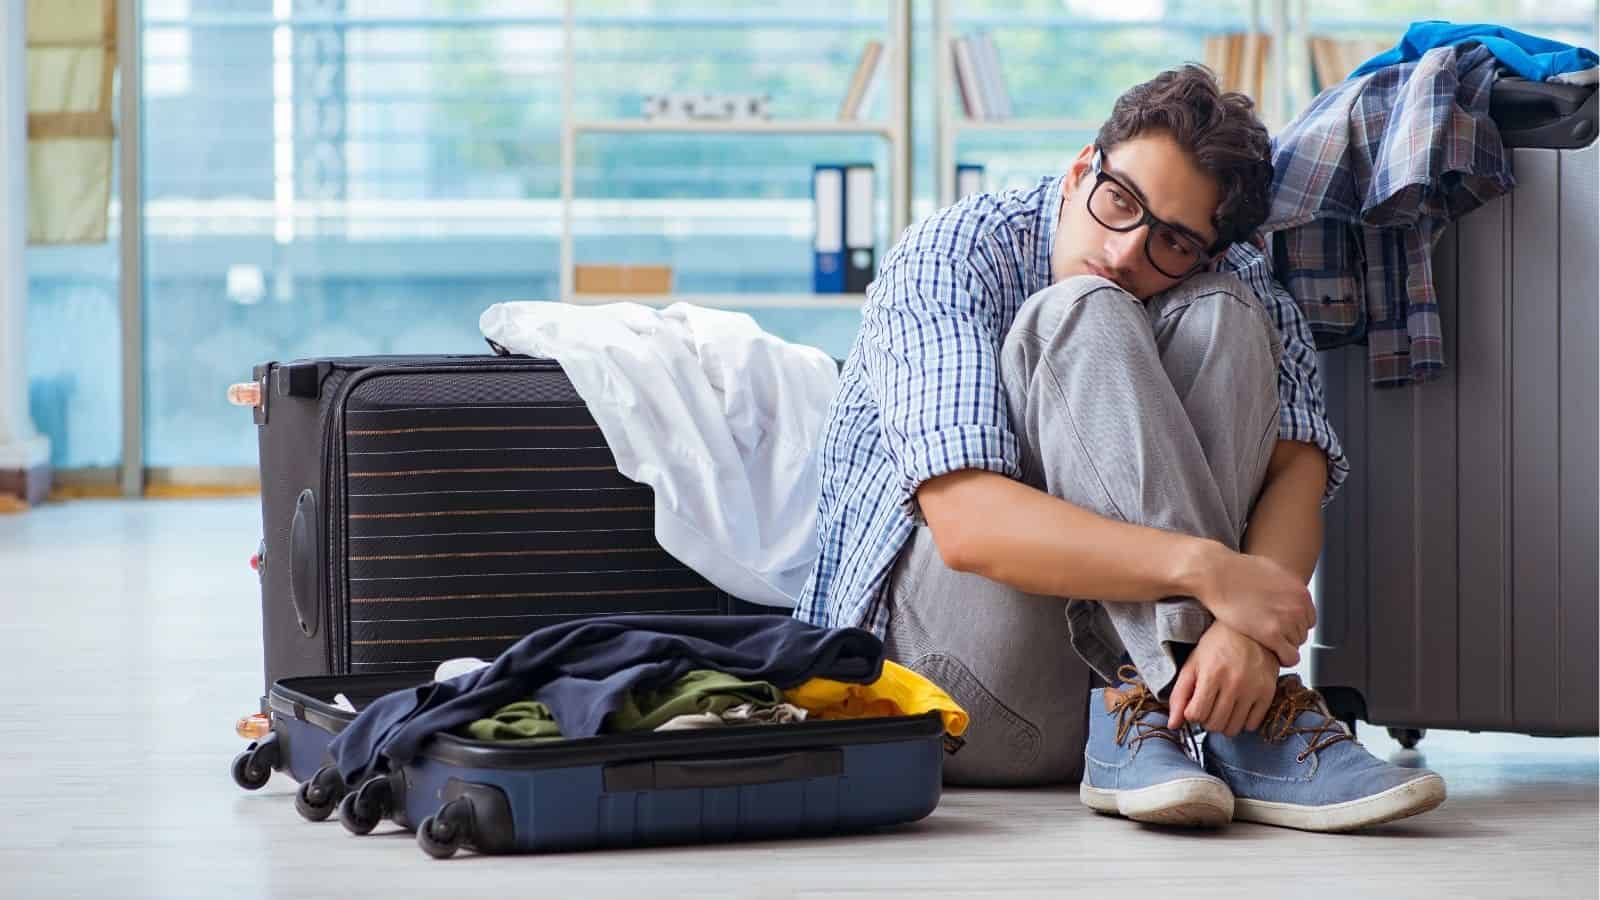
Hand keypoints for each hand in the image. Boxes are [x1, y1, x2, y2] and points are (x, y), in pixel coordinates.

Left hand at [1167, 622, 1279, 735]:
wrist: (1249, 630)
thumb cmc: (1217, 646)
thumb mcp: (1192, 665)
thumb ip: (1179, 695)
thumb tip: (1172, 725)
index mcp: (1211, 674)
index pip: (1196, 714)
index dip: (1192, 713)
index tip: (1195, 704)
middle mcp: (1234, 683)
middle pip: (1214, 725)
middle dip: (1206, 720)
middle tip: (1208, 706)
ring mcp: (1253, 689)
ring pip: (1233, 729)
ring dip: (1223, 723)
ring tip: (1222, 708)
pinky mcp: (1268, 693)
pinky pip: (1252, 725)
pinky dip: (1242, 722)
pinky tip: (1238, 707)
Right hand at [1186, 542, 1314, 666]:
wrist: (1217, 574)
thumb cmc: (1236, 570)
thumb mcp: (1271, 569)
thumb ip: (1285, 584)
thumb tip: (1287, 591)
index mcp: (1299, 591)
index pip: (1309, 618)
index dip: (1294, 623)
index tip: (1282, 625)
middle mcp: (1297, 606)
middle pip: (1302, 632)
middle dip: (1287, 634)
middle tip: (1271, 633)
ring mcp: (1286, 621)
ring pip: (1295, 644)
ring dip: (1283, 645)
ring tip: (1267, 641)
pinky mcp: (1271, 634)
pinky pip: (1289, 656)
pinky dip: (1284, 659)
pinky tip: (1275, 656)